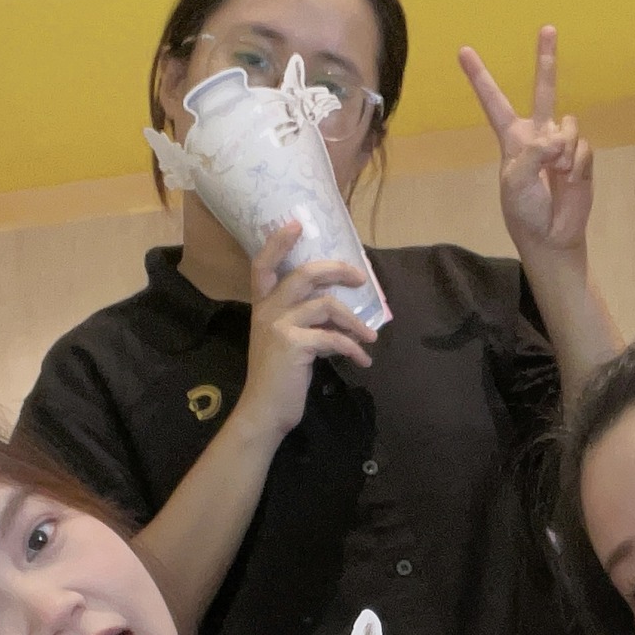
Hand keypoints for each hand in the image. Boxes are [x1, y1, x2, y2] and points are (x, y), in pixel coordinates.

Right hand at [236, 220, 376, 440]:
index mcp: (263, 306)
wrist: (265, 411)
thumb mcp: (287, 341)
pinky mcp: (293, 345)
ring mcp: (279, 326)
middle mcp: (268, 311)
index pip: (263, 265)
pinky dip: (353, 348)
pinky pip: (333, 337)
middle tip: (361, 279)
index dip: (278, 242)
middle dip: (337, 271)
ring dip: (355, 321)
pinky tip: (363, 360)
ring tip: (371, 337)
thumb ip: (304, 321)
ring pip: (326, 305)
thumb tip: (340, 311)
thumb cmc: (279, 377)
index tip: (297, 223)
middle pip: (304, 274)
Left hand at [458, 28, 593, 269]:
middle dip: (546, 60)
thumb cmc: (524, 210)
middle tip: (548, 28)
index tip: (464, 51)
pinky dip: (576, 164)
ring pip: (568, 124)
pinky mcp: (582, 157)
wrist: (552, 235)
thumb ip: (534, 153)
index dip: (480, 77)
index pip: (493, 102)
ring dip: (564, 150)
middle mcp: (538, 134)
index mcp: (512, 138)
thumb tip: (558, 138)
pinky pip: (582, 147)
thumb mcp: (516, 181)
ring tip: (557, 173)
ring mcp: (562, 144)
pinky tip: (568, 181)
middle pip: (543, 90)